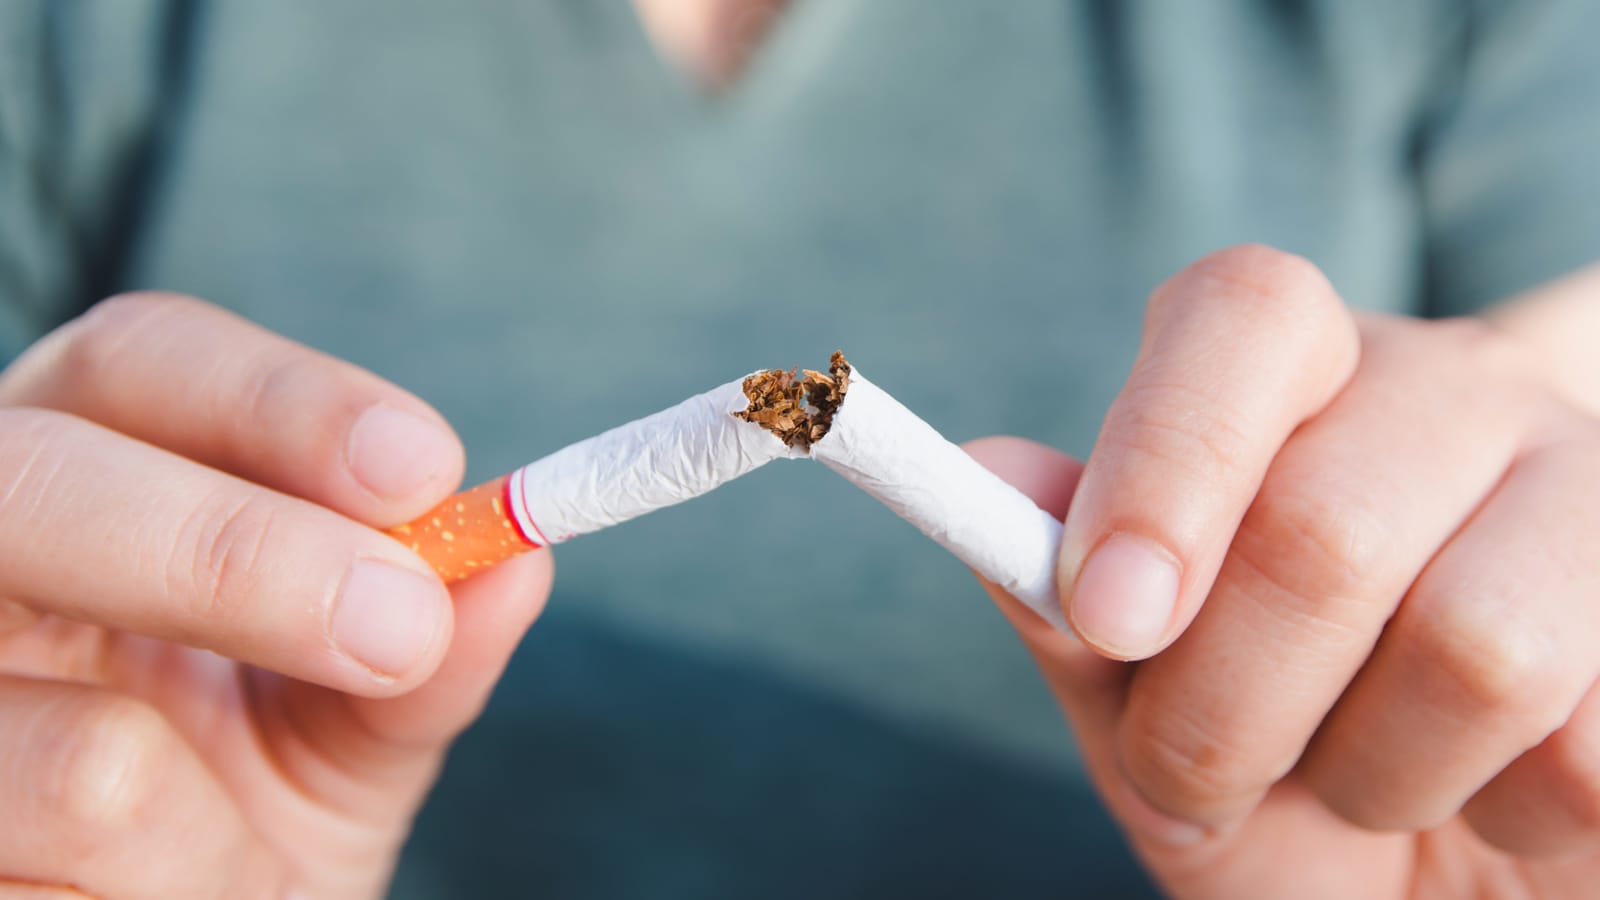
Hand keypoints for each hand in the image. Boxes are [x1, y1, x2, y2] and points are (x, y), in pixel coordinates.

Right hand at [0, 294, 552, 898]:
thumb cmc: (241, 829)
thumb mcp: (352, 726)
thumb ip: (429, 646)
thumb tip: (516, 563)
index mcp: (84, 496)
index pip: (137, 364)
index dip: (275, 398)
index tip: (424, 468)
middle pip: (44, 479)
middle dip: (237, 552)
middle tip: (400, 626)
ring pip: (83, 748)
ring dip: (212, 826)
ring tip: (225, 866)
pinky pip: (57, 880)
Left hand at [968, 245, 1599, 898]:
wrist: (1450, 867)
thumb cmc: (1277, 769)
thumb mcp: (1144, 707)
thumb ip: (1067, 604)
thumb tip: (988, 472)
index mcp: (1299, 375)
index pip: (1244, 315)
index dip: (1164, 461)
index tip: (1110, 617)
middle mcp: (1452, 394)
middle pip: (1322, 527)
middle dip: (1224, 708)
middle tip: (1200, 772)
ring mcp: (1589, 485)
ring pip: (1473, 646)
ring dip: (1372, 777)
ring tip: (1362, 782)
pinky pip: (1589, 750)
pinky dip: (1504, 821)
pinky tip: (1491, 795)